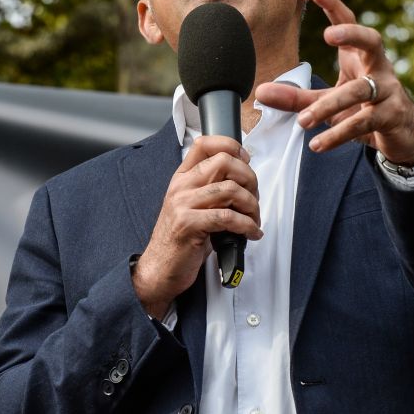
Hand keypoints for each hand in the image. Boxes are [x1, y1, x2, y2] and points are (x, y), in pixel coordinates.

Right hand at [132, 136, 261, 318]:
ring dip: (251, 206)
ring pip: (230, 190)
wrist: (159, 269)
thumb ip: (210, 189)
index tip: (245, 160)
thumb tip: (244, 179)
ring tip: (254, 219)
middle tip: (254, 197)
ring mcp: (183, 205)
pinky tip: (251, 233)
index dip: (230, 146)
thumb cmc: (180, 240)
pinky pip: (227, 217)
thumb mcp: (192, 207)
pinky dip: (247, 226)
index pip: (204, 144)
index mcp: (181, 178)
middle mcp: (181, 187)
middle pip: (223, 162)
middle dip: (249, 178)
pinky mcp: (189, 225)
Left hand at [255, 0, 413, 163]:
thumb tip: (261, 92)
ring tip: (303, 120)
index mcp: (361, 55)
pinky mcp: (391, 116)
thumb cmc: (363, 107)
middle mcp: (378, 67)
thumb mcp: (328, 101)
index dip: (334, 6)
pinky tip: (317, 144)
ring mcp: (388, 90)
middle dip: (351, 34)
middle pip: (371, 41)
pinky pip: (363, 122)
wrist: (402, 134)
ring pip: (360, 90)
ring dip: (329, 105)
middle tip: (329, 35)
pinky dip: (338, 134)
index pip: (349, 22)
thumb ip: (296, 97)